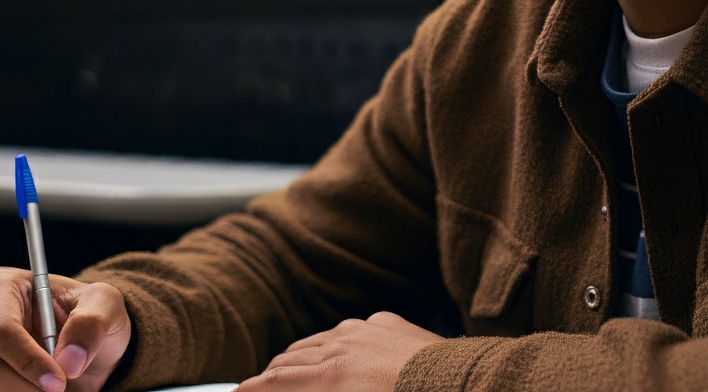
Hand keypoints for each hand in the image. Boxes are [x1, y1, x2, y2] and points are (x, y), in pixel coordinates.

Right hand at [0, 267, 131, 391]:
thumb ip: (93, 322)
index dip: (27, 360)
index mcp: (0, 285)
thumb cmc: (90, 316)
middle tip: (59, 389)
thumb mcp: (106, 305)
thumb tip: (69, 359)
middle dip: (24, 386)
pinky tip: (32, 389)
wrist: (84, 347)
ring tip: (51, 386)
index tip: (58, 381)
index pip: (0, 329)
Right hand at [240, 312, 441, 391]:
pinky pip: (352, 329)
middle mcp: (342, 344)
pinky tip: (337, 352)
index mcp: (330, 376)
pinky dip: (336, 342)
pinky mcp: (388, 322)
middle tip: (259, 386)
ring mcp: (366, 328)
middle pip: (291, 357)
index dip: (252, 388)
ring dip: (300, 356)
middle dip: (272, 373)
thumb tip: (293, 389)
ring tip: (290, 369)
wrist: (456, 383)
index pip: (277, 381)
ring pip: (318, 339)